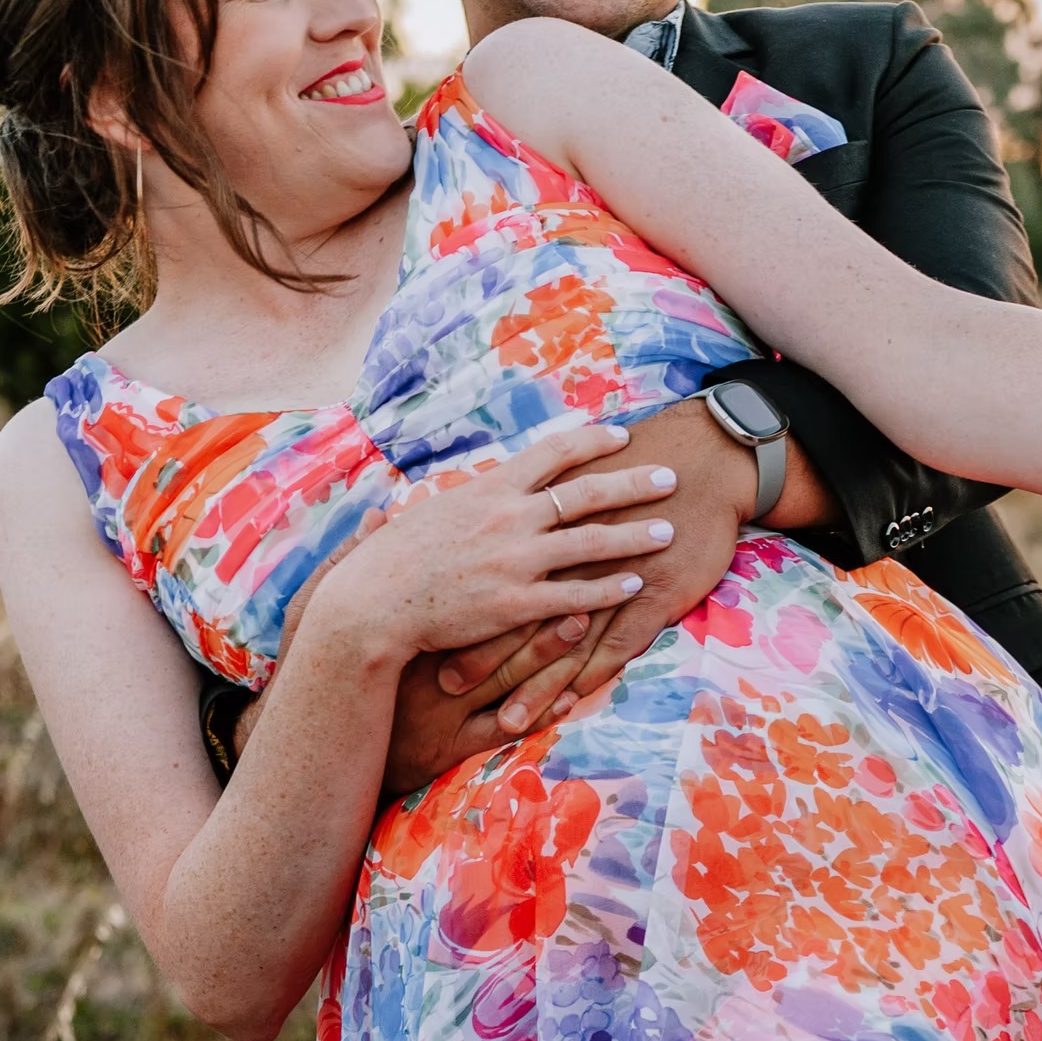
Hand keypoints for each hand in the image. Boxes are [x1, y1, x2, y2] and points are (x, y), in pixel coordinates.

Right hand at [302, 416, 677, 670]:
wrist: (372, 605)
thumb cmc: (389, 562)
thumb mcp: (422, 516)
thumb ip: (449, 504)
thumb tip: (444, 492)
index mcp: (488, 490)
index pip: (551, 453)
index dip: (592, 441)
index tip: (623, 435)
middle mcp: (508, 518)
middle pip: (586, 491)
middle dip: (633, 482)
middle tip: (669, 477)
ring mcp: (515, 561)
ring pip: (591, 542)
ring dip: (634, 535)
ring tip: (667, 531)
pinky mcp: (516, 603)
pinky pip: (576, 594)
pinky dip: (609, 587)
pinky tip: (636, 585)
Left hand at [423, 395, 779, 754]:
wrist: (706, 460)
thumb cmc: (639, 466)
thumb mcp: (577, 475)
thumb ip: (537, 498)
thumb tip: (495, 513)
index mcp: (546, 524)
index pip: (495, 579)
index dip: (465, 608)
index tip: (431, 640)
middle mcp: (571, 556)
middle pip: (520, 615)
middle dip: (484, 657)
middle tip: (448, 691)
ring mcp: (611, 581)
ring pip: (562, 645)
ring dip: (534, 686)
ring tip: (508, 723)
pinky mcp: (651, 598)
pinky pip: (613, 648)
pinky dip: (589, 679)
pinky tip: (569, 706)